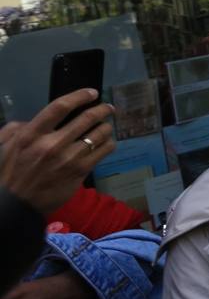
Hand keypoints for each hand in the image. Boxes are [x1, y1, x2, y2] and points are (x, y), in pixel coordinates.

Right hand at [0, 89, 114, 214]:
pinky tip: (106, 143)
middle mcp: (52, 144)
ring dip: (106, 127)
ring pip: (99, 134)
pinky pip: (103, 151)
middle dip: (102, 109)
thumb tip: (32, 119)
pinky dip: (108, 143)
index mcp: (31, 135)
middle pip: (87, 118)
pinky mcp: (80, 171)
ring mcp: (68, 159)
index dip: (79, 96)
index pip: (59, 107)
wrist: (15, 205)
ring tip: (106, 126)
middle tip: (108, 108)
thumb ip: (17, 128)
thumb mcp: (4, 146)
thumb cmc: (8, 174)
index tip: (91, 93)